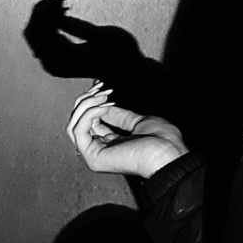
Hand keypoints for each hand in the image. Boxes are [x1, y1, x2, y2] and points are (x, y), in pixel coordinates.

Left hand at [24, 0, 148, 83]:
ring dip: (44, 14)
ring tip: (62, 0)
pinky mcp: (53, 57)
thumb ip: (82, 28)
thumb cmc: (122, 52)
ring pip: (34, 34)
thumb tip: (60, 17)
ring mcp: (51, 62)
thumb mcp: (109, 37)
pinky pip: (40, 36)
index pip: (44, 34)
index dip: (48, 12)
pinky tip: (62, 9)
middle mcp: (53, 65)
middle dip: (43, 10)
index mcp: (66, 62)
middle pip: (33, 33)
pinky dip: (46, 20)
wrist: (125, 70)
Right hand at [67, 84, 188, 178]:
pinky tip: (104, 107)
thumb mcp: (138, 122)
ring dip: (86, 105)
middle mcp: (100, 150)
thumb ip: (119, 116)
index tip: (102, 86)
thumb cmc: (162, 140)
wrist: (168, 153)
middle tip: (101, 88)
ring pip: (73, 125)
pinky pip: (78, 130)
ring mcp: (95, 155)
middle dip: (86, 100)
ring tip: (103, 96)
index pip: (89, 121)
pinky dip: (88, 114)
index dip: (92, 101)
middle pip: (77, 122)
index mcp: (111, 145)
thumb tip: (104, 105)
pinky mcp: (93, 156)